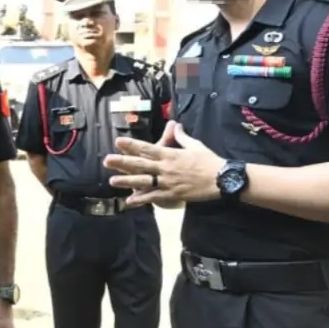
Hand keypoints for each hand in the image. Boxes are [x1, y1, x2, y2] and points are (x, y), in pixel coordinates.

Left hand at [103, 121, 224, 207]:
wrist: (222, 179)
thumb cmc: (209, 161)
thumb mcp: (195, 145)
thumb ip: (181, 137)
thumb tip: (175, 125)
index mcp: (170, 154)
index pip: (147, 148)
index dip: (132, 145)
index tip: (118, 142)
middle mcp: (166, 168)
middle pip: (140, 164)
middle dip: (122, 162)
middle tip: (107, 160)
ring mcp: (168, 182)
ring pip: (143, 182)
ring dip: (127, 181)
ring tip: (112, 180)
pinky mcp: (172, 195)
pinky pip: (153, 198)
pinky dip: (141, 200)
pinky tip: (129, 201)